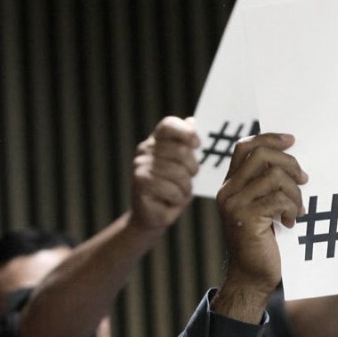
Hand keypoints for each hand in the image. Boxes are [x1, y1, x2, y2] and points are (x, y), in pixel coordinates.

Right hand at [130, 116, 200, 231]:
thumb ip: (187, 145)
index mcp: (156, 140)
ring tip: (178, 192)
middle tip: (189, 178)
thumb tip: (192, 121)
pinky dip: (177, 198)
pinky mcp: (140, 183)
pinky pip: (172, 189)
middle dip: (193, 168)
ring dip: (185, 187)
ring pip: (179, 173)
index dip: (186, 132)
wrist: (152, 215)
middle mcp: (145, 149)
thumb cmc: (172, 189)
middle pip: (181, 150)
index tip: (197, 145)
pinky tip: (169, 200)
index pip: (169, 125)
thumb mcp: (184, 166)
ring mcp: (140, 165)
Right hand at [213, 133, 306, 321]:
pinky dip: (291, 207)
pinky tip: (290, 221)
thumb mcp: (263, 207)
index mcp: (231, 184)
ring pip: (274, 176)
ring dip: (294, 191)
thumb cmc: (263, 242)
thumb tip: (291, 160)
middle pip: (262, 155)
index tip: (292, 141)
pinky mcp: (246, 219)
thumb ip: (268, 185)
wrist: (252, 276)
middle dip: (290, 163)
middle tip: (304, 180)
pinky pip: (278, 198)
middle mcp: (228, 191)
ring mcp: (234, 205)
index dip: (270, 138)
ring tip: (297, 208)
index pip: (245, 147)